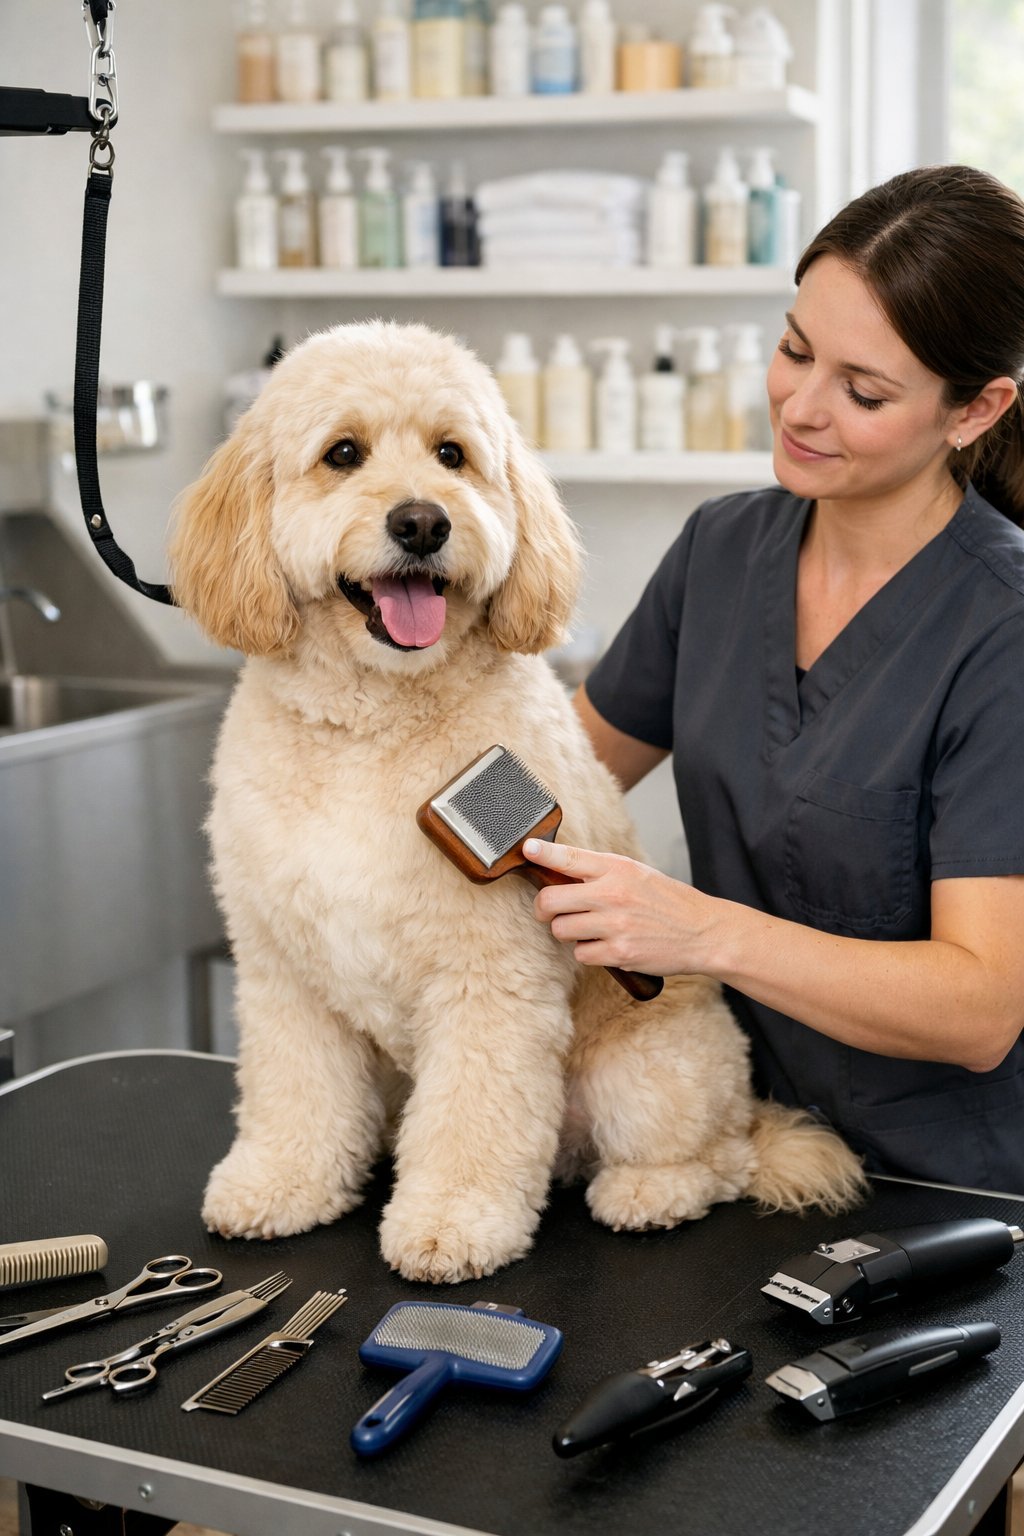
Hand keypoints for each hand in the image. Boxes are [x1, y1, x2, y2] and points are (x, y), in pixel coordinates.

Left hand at [523, 837, 718, 977]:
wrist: (702, 931)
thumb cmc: (668, 901)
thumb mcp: (637, 873)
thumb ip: (602, 871)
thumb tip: (562, 870)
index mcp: (617, 868)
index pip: (570, 857)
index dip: (543, 852)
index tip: (527, 849)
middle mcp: (613, 894)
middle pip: (551, 899)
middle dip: (544, 908)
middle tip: (549, 910)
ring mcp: (614, 924)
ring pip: (561, 929)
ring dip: (567, 932)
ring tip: (587, 929)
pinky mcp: (618, 952)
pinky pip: (580, 954)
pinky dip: (587, 952)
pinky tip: (604, 945)